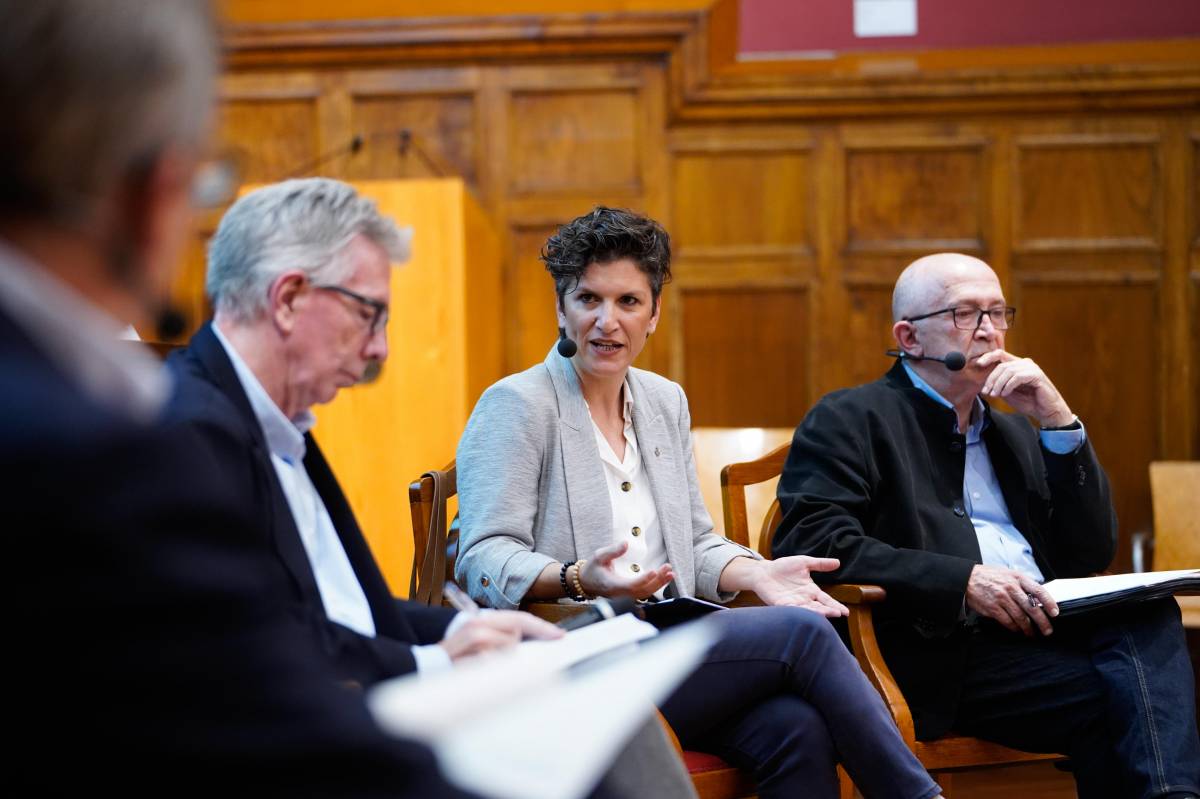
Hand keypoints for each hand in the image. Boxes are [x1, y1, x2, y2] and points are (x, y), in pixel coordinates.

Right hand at [438, 610, 562, 661]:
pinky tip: (478, 671)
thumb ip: (503, 636)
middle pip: (516, 633)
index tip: (560, 636)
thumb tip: (536, 641)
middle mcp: (478, 624)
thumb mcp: (480, 640)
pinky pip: (496, 665)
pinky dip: (492, 671)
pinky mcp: (470, 655)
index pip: (519, 618)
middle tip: (508, 653)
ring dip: (502, 661)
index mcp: (483, 618)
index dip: (541, 627)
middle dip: (517, 645)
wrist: (429, 666)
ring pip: (508, 649)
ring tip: (483, 664)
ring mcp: (474, 639)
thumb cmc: (459, 656)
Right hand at [577, 541, 674, 598]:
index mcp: (611, 585)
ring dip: (659, 583)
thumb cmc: (593, 568)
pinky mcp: (629, 595)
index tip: (654, 571)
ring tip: (670, 573)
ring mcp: (625, 596)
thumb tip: (625, 544)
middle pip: (642, 591)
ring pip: (645, 593)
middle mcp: (619, 594)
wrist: (587, 582)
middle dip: (657, 581)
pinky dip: (655, 586)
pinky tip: (664, 577)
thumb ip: (613, 551)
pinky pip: (644, 592)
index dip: (643, 580)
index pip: (629, 585)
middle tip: (667, 568)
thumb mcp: (599, 556)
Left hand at [751, 556, 848, 616]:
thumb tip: (838, 562)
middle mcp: (804, 599)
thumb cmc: (784, 567)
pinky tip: (803, 612)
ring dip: (815, 612)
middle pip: (818, 607)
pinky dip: (797, 611)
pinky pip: (790, 609)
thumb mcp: (804, 563)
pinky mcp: (780, 604)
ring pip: (806, 610)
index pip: (826, 600)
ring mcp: (793, 603)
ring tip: (825, 613)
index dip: (836, 605)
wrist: (764, 571)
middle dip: (828, 611)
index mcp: (811, 590)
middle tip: (837, 613)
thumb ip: (820, 564)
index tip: (845, 612)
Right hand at [965, 564, 1057, 636]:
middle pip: (1032, 607)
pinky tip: (1017, 630)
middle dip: (1042, 622)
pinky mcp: (993, 608)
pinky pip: (1008, 622)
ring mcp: (1002, 598)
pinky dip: (1015, 628)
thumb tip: (1037, 599)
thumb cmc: (989, 576)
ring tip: (1032, 634)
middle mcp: (1011, 588)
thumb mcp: (1008, 574)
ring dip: (1029, 628)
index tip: (1055, 613)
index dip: (1049, 603)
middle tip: (1047, 630)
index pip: (1039, 590)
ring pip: (1021, 617)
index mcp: (1017, 578)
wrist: (966, 579)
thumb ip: (1022, 585)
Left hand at [975, 349, 1073, 426]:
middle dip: (991, 379)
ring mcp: (1032, 368)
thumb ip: (998, 385)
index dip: (988, 357)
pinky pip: (1017, 377)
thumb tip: (984, 384)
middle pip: (1002, 364)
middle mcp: (1025, 363)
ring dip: (998, 384)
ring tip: (995, 395)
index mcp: (1018, 364)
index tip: (978, 364)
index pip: (1000, 355)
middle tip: (986, 391)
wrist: (1046, 412)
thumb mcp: (1007, 392)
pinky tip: (1005, 393)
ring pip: (1008, 370)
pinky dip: (1008, 385)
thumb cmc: (1028, 402)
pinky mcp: (1037, 375)